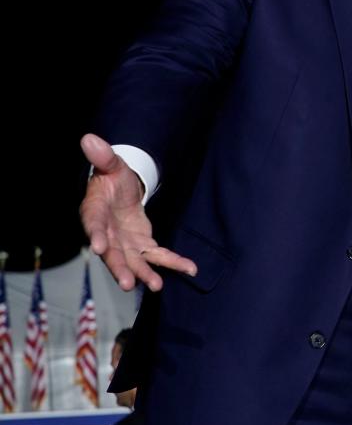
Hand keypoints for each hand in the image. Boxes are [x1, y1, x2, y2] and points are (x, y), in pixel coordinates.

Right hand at [79, 134, 195, 291]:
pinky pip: (158, 255)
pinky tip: (189, 269)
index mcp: (95, 212)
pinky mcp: (143, 244)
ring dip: (146, 273)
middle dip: (121, 268)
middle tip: (128, 283)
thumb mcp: (110, 164)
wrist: (122, 189)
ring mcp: (125, 242)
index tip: (100, 248)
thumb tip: (89, 138)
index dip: (97, 236)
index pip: (95, 225)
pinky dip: (173, 262)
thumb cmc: (112, 177)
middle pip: (113, 253)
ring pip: (135, 261)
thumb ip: (102, 156)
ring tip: (157, 285)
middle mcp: (108, 233)